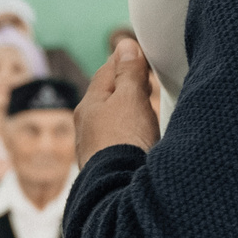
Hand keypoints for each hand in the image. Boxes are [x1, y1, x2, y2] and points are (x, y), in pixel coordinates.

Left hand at [77, 38, 161, 163]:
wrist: (119, 191)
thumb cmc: (124, 141)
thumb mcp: (129, 98)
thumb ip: (128, 72)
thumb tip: (124, 46)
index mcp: (90, 103)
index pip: (108, 70)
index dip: (127, 60)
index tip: (144, 57)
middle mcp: (87, 124)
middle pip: (110, 95)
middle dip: (130, 86)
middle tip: (150, 83)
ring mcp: (95, 146)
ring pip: (114, 118)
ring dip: (131, 111)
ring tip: (148, 112)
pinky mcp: (106, 164)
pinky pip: (120, 139)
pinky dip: (131, 133)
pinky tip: (142, 139)